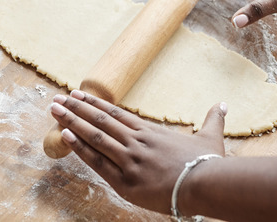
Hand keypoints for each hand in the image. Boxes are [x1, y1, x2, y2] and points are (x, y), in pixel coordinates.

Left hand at [49, 90, 226, 214]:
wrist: (207, 184)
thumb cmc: (209, 163)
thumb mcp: (211, 138)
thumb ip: (212, 119)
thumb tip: (222, 104)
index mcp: (150, 132)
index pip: (115, 113)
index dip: (94, 103)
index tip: (78, 93)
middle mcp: (136, 141)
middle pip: (99, 120)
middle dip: (75, 108)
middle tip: (57, 98)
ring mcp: (129, 160)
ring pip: (94, 136)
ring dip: (71, 122)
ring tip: (54, 110)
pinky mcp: (125, 180)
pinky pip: (97, 161)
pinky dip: (80, 148)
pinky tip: (64, 136)